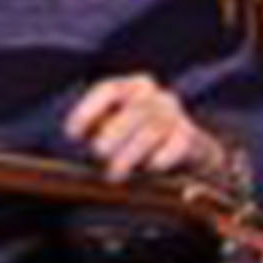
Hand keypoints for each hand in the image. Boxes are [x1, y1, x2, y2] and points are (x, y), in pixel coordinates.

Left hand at [63, 73, 226, 181]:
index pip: (109, 90)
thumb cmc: (139, 138)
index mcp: (131, 88)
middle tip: (98, 153)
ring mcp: (174, 115)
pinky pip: (176, 145)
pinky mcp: (190, 136)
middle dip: (113, 134)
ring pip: (152, 130)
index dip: (88, 110)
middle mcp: (154, 96)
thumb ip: (97, 130)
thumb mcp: (116, 129)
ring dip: (131, 154)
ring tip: (114, 174)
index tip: (72, 133)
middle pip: (133, 110)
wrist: (188, 151)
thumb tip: (74, 139)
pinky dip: (161, 158)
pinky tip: (150, 168)